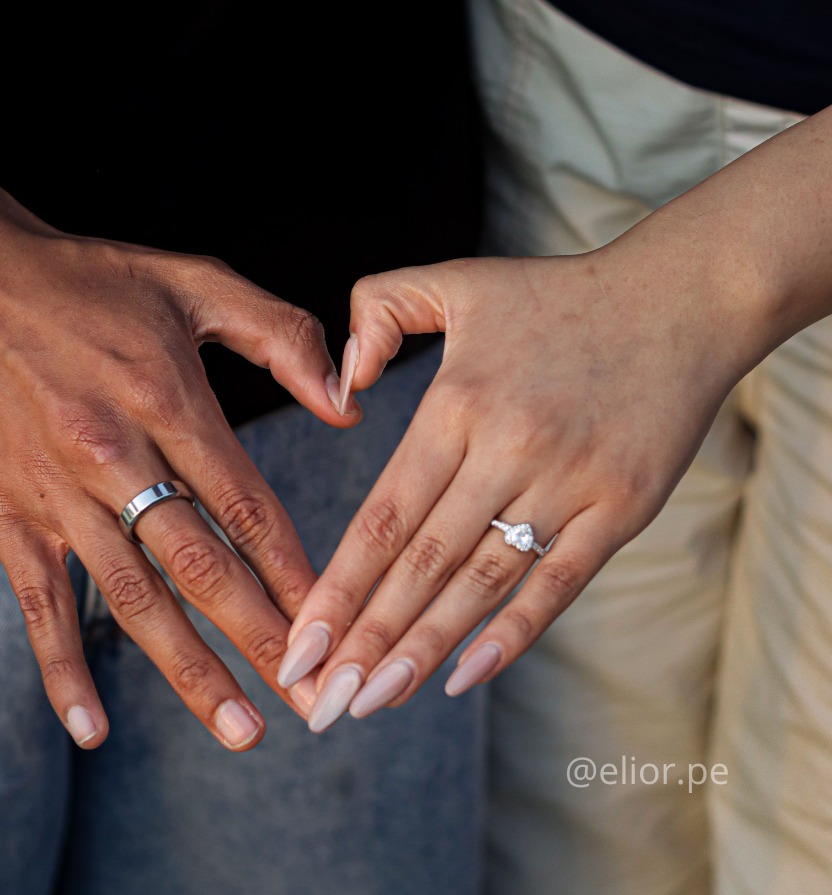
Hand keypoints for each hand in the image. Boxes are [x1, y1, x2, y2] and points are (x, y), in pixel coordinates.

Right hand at [0, 39, 361, 749]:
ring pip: (133, 600)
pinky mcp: (4, 516)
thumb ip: (281, 335)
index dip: (297, 571)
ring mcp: (55, 494)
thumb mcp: (193, 281)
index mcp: (167, 398)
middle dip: (263, 638)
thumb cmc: (86, 281)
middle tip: (315, 698)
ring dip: (190, 671)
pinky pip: (39, 606)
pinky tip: (93, 729)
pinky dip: (64, 671)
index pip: (247, 505)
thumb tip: (348, 405)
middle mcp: (114, 455)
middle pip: (202, 566)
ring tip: (241, 728)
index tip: (337, 621)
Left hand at [278, 247, 751, 730]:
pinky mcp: (620, 508)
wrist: (679, 301)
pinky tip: (464, 676)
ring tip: (374, 700)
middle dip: (366, 637)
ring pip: (480, 584)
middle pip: (422, 563)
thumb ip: (379, 311)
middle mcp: (508, 450)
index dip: (339, 584)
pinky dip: (512, 634)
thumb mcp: (454, 280)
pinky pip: (559, 584)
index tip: (301, 640)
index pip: (384, 515)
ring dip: (423, 648)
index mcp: (459, 404)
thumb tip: (341, 387)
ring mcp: (568, 484)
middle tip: (321, 701)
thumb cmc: (556, 295)